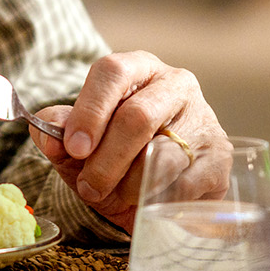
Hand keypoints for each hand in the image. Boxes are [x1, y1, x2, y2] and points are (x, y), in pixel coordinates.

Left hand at [30, 50, 224, 230]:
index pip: (112, 71)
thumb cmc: (113, 153)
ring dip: (130, 186)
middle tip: (89, 186)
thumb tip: (49, 133)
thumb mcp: (78, 143)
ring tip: (116, 196)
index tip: (74, 148)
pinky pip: (185, 185)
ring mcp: (203, 119)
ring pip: (163, 155)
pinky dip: (157, 200)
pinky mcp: (220, 157)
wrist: (159, 186)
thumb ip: (57, 134)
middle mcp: (175, 85)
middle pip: (138, 116)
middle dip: (107, 159)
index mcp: (136, 68)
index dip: (90, 110)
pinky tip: (145, 203)